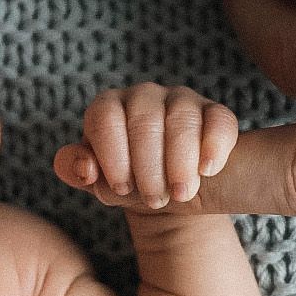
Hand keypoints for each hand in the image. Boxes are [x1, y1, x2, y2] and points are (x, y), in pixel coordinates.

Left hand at [53, 84, 239, 213]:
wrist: (165, 193)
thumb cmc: (126, 182)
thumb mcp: (98, 180)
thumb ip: (77, 170)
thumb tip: (84, 167)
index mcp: (108, 106)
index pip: (105, 117)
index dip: (112, 154)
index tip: (122, 186)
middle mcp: (143, 96)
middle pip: (145, 120)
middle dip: (149, 166)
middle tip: (154, 199)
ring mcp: (181, 100)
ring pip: (182, 119)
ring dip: (180, 162)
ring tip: (180, 193)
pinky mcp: (214, 113)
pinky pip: (219, 120)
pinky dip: (214, 145)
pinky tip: (207, 170)